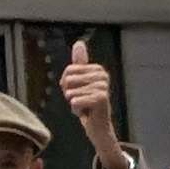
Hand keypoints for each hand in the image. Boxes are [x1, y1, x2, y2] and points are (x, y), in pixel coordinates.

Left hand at [60, 37, 126, 168]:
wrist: (97, 126)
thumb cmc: (86, 103)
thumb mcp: (79, 82)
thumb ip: (79, 63)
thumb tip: (79, 42)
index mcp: (97, 69)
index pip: (68, 70)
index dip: (66, 83)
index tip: (77, 91)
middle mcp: (102, 76)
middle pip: (69, 79)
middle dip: (69, 93)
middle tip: (80, 100)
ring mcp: (103, 87)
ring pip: (71, 92)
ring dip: (73, 103)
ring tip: (84, 107)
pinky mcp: (101, 99)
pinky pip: (75, 101)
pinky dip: (76, 110)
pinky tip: (86, 113)